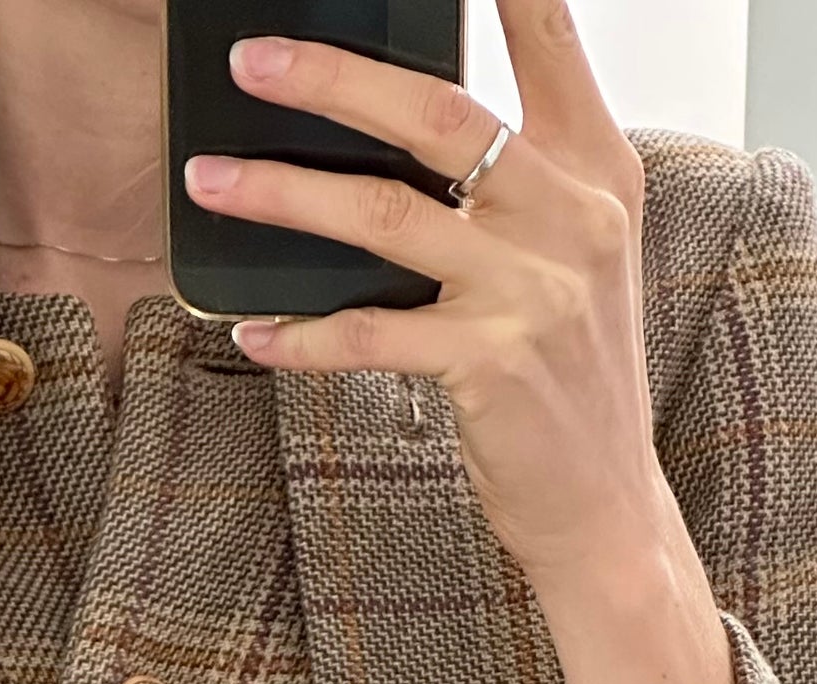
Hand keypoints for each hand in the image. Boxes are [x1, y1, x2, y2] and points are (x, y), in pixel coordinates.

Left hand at [185, 0, 658, 585]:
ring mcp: (529, 290)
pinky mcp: (488, 365)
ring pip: (384, 217)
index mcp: (595, 169)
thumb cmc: (570, 377)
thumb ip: (518, 181)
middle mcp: (568, 216)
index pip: (550, 40)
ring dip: (283, 195)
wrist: (606, 504)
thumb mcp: (571, 256)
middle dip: (333, 79)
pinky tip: (252, 332)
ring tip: (210, 179)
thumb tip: (403, 130)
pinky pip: (367, 335)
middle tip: (255, 58)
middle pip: (438, 115)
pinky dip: (300, 337)